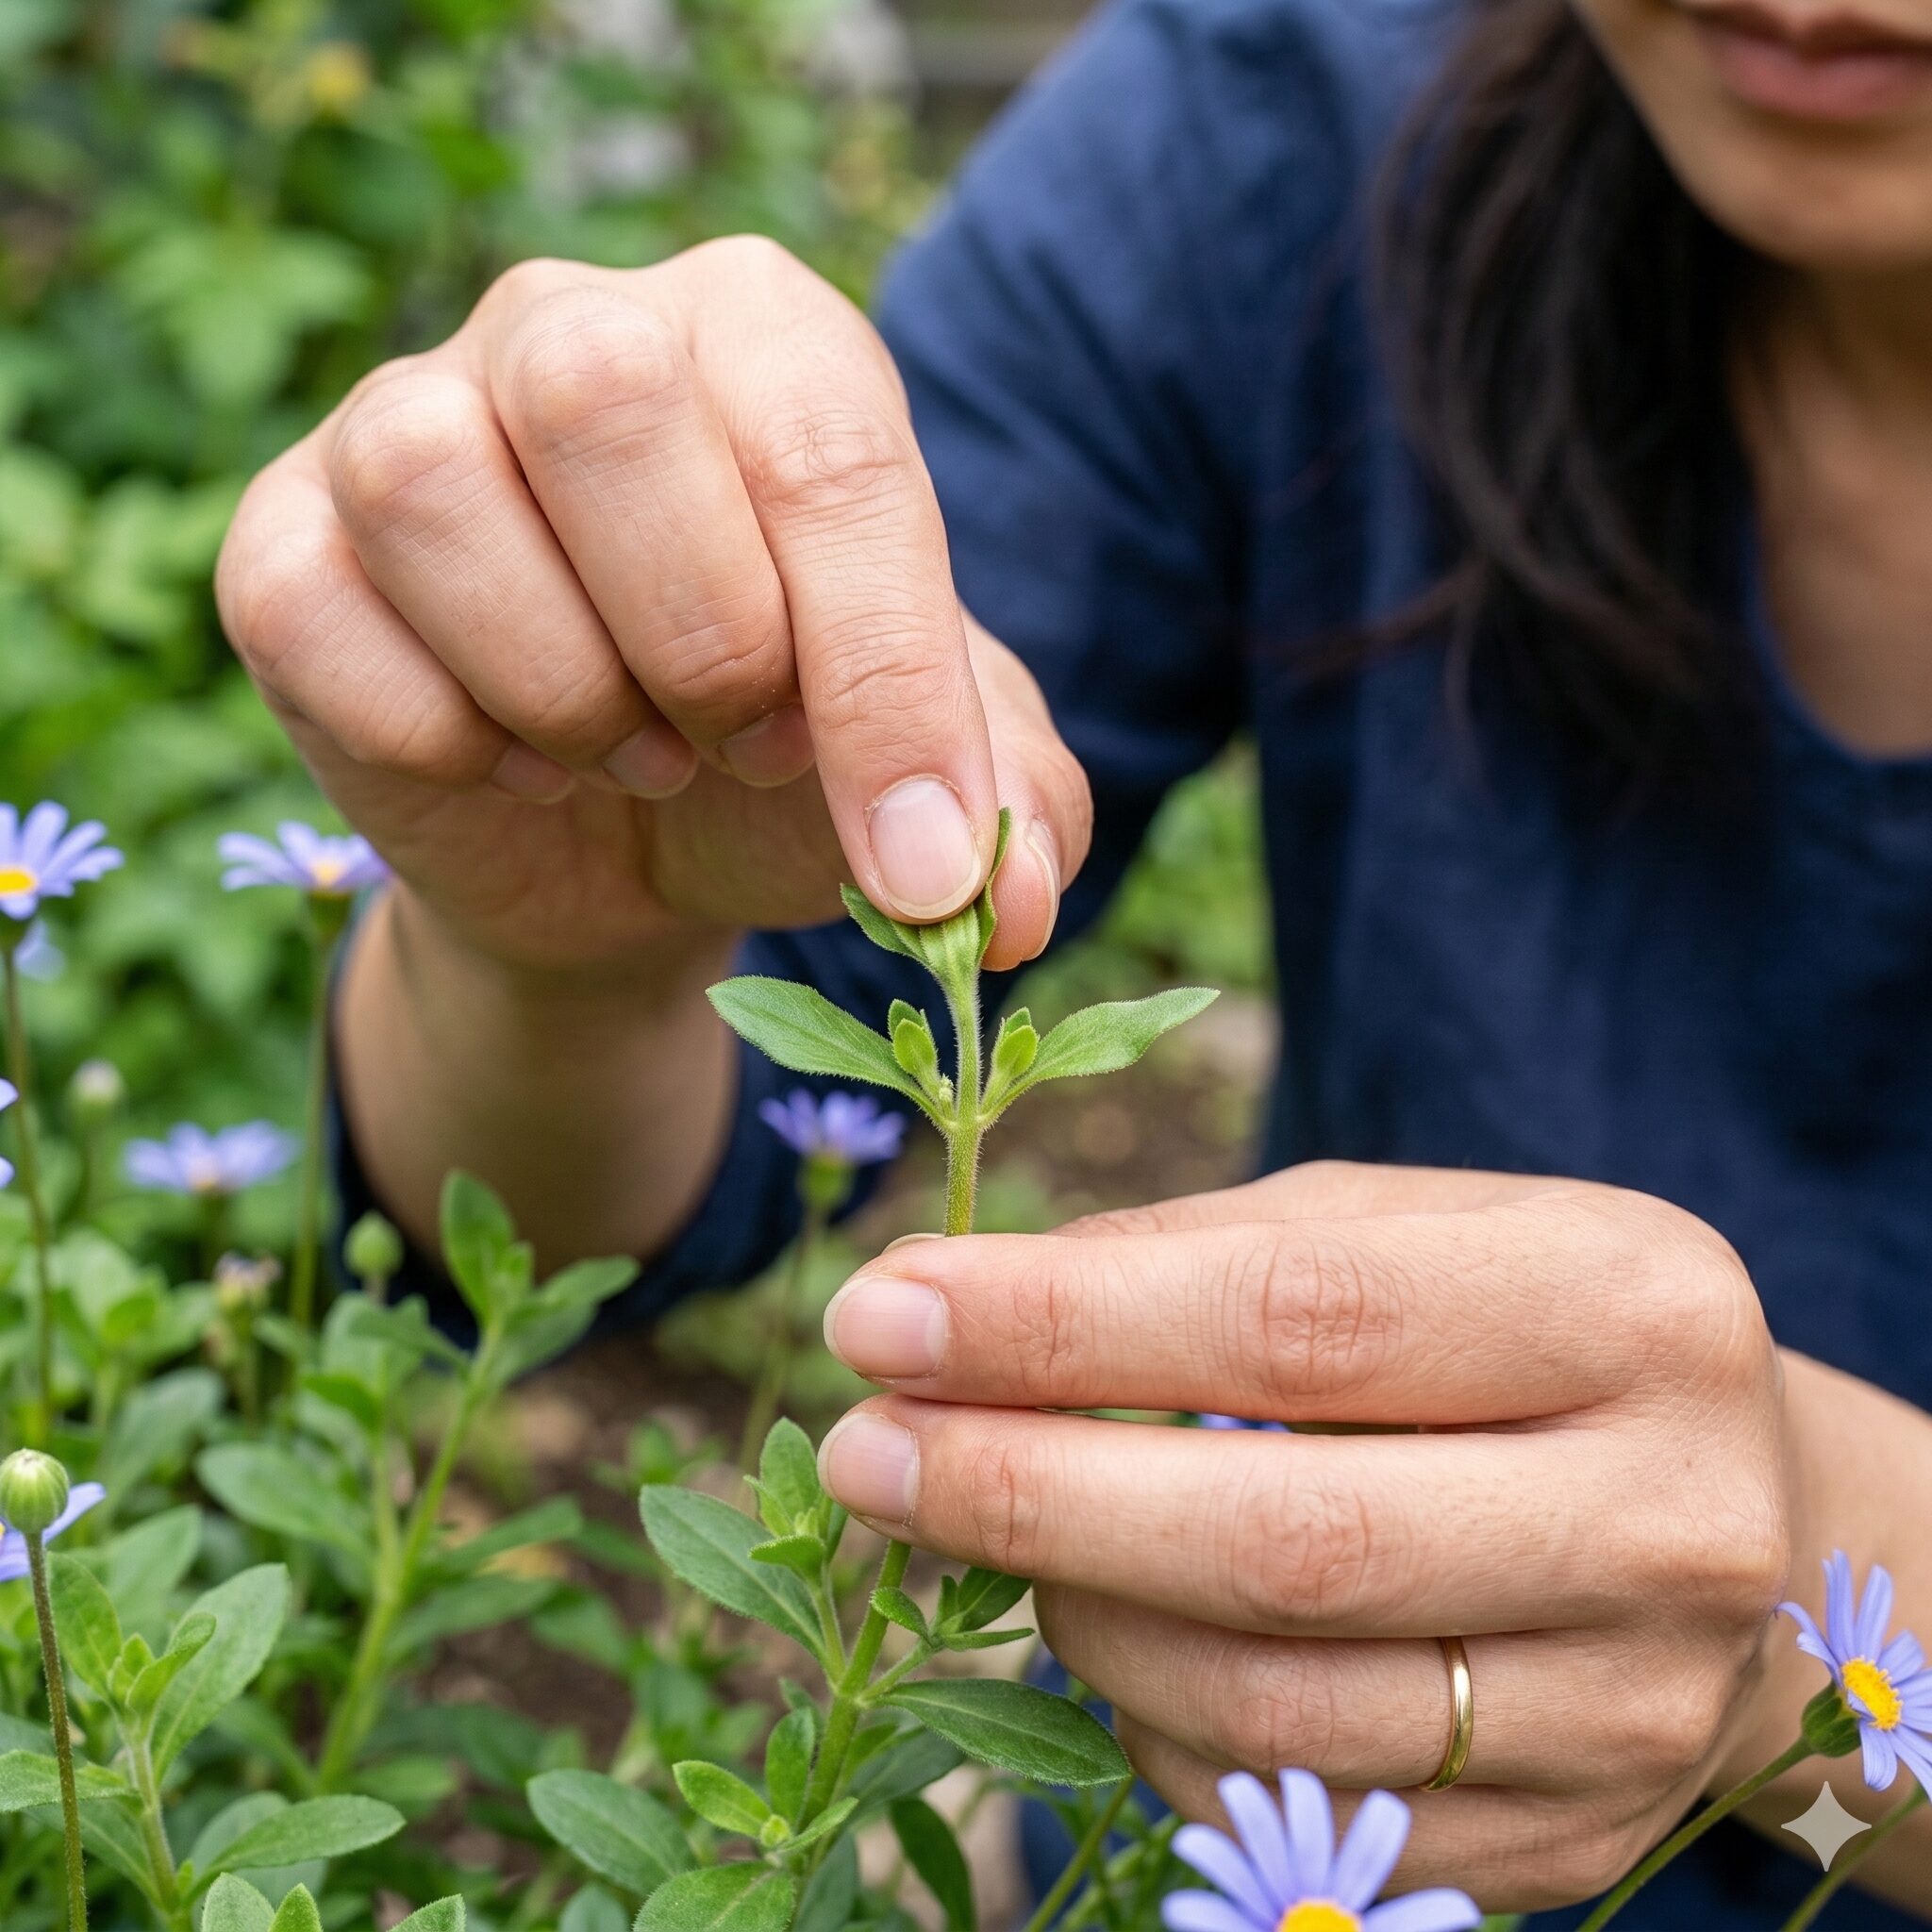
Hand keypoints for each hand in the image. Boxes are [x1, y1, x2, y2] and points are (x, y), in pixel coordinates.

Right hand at [215, 243, 1086, 975]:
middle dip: (700, 639)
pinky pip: (315, 614)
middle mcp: (574, 322)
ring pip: (430, 482)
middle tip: (742, 743)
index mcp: (767, 334)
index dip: (882, 678)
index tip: (921, 860)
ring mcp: (402, 414)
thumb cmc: (783, 756)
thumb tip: (1008, 915)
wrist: (616, 841)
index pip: (829, 453)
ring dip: (562, 688)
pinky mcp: (280, 538)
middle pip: (601, 397)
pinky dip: (434, 737)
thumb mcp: (929, 776)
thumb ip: (1008, 812)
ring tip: (630, 749)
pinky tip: (506, 758)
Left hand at [816, 1162, 1792, 1909]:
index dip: (1060, 1325)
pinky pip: (1293, 1818)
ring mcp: (1633, 1709)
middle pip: (1283, 1538)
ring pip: (1271, 1711)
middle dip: (1023, 1494)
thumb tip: (947, 1308)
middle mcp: (1665, 1518)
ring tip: (967, 1528)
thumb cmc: (1513, 1328)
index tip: (883, 1313)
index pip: (1294, 1319)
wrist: (1723, 1510)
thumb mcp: (1394, 1225)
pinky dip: (1148, 1725)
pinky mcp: (1574, 1842)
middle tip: (860, 1449)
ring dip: (1068, 1617)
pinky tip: (1103, 1625)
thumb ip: (1192, 1254)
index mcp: (1625, 1305)